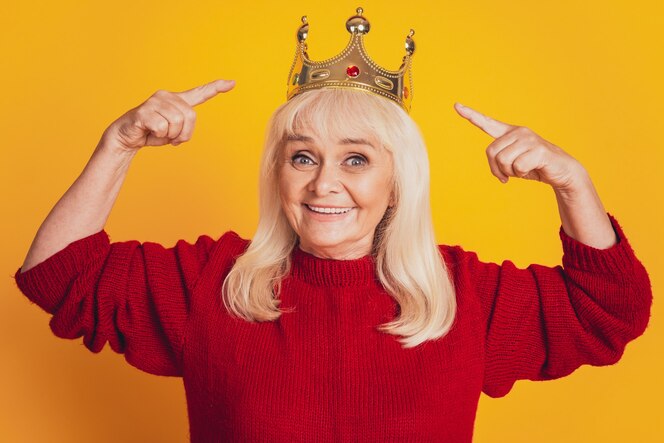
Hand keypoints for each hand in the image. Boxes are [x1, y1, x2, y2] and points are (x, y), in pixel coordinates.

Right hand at [99, 78, 235, 152]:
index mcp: (177, 101)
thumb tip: (182, 132)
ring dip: (170, 136)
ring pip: (176, 123)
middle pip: (190, 117)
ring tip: (159, 134)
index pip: (200, 93)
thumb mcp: (173, 133)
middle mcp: (167, 97)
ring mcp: (155, 102)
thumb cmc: (152, 133)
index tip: (232, 83)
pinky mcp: (144, 111)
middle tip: (172, 139)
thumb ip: (183, 128)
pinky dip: (159, 136)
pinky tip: (149, 132)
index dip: (216, 88)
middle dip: (183, 134)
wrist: (127, 136)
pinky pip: (163, 127)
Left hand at [454, 102, 585, 190]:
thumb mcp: (512, 164)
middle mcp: (518, 132)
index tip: (456, 106)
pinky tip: (533, 170)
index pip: (487, 123)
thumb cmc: (534, 167)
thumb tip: (498, 169)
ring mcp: (528, 139)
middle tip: (508, 175)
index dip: (470, 115)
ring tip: (523, 170)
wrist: (561, 171)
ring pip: (503, 161)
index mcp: (509, 134)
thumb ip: (500, 161)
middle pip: (491, 152)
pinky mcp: (538, 149)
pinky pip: (518, 167)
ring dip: (511, 172)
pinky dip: (522, 174)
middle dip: (497, 169)